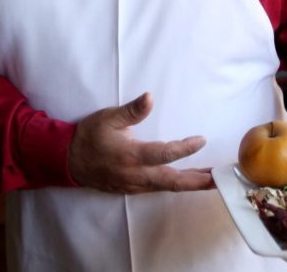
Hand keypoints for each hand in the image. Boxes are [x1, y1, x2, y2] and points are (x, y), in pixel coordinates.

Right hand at [68, 92, 212, 193]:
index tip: (201, 140)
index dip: (185, 148)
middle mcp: (135, 174)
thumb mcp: (108, 117)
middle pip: (172, 181)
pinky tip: (186, 180)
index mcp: (131, 155)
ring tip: (209, 180)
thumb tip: (150, 97)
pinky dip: (174, 185)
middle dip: (197, 181)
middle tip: (218, 179)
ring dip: (189, 184)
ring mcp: (134, 185)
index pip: (165, 154)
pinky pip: (157, 189)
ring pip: (166, 187)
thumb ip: (132, 110)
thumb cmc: (89, 135)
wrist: (68, 160)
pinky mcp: (131, 189)